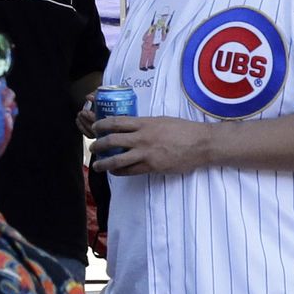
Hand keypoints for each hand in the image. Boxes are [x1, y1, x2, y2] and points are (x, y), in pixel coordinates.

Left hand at [92, 114, 212, 175]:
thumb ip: (146, 124)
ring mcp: (146, 153)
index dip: (102, 125)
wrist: (200, 143)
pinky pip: (130, 171)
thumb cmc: (184, 130)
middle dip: (98, 145)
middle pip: (112, 140)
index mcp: (144, 123)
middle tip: (93, 148)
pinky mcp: (152, 166)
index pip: (116, 122)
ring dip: (103, 163)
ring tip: (97, 166)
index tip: (95, 127)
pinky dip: (119, 172)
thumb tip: (133, 128)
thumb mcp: (162, 121)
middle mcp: (142, 137)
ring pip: (117, 159)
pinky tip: (115, 172)